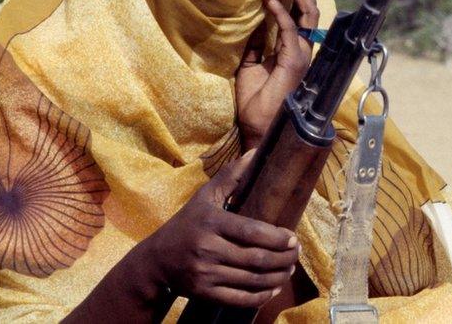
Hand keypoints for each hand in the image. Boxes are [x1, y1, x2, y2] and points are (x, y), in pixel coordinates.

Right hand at [139, 150, 300, 307]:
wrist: (155, 261)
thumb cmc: (186, 224)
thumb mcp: (204, 197)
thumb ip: (230, 176)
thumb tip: (254, 153)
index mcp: (211, 222)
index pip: (251, 232)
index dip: (277, 237)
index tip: (293, 238)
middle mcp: (207, 248)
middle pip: (256, 258)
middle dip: (284, 258)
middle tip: (296, 253)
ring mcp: (205, 273)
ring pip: (252, 279)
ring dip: (277, 276)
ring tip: (289, 269)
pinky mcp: (204, 293)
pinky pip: (239, 298)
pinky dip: (261, 296)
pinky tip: (274, 288)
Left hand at [236, 0, 319, 148]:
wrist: (258, 130)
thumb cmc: (254, 104)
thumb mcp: (249, 67)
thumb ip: (254, 46)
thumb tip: (251, 23)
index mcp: (292, 51)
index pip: (298, 15)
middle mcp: (301, 50)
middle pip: (309, 11)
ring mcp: (301, 55)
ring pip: (307, 16)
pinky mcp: (294, 61)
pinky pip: (290, 30)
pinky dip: (280, 13)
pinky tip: (268, 1)